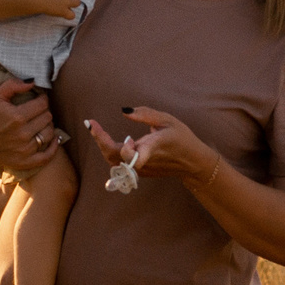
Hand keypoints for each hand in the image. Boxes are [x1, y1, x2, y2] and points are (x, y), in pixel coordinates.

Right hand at [0, 80, 58, 173]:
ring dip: (48, 125)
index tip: (38, 98)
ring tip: (41, 122)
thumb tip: (33, 82)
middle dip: (44, 110)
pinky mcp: (25, 161)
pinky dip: (54, 146)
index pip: (42, 104)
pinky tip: (55, 139)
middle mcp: (22, 134)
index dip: (42, 98)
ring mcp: (25, 149)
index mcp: (16, 116)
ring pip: (50, 133)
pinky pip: (47, 156)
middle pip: (47, 117)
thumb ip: (13, 85)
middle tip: (37, 110)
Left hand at [84, 106, 219, 187]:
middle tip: (92, 124)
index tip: (98, 126)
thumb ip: (145, 114)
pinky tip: (108, 139)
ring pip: (114, 162)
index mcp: (154, 145)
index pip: (130, 152)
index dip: (112, 142)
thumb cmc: (181, 138)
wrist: (192, 163)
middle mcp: (145, 160)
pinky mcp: (140, 173)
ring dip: (104, 146)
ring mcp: (141, 170)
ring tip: (98, 130)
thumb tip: (124, 110)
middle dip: (100, 141)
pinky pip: (120, 164)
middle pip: (114, 157)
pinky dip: (112, 151)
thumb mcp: (168, 120)